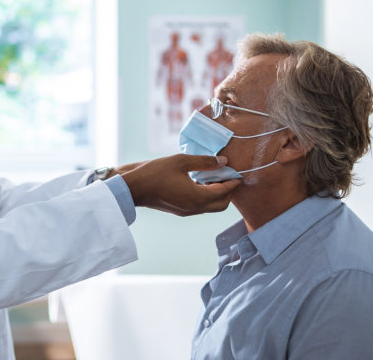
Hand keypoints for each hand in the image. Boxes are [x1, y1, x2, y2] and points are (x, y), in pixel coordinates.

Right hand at [121, 154, 240, 215]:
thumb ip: (204, 161)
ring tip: (216, 177)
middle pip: (222, 204)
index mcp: (198, 197)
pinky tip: (202, 183)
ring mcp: (187, 211)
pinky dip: (207, 197)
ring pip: (212, 207)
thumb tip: (223, 161)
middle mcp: (195, 208)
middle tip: (229, 175)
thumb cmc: (155, 172)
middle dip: (229, 191)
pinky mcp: (181, 211)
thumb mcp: (181, 161)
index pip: (224, 191)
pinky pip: (201, 206)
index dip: (233, 181)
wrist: (134, 189)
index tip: (239, 172)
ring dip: (218, 194)